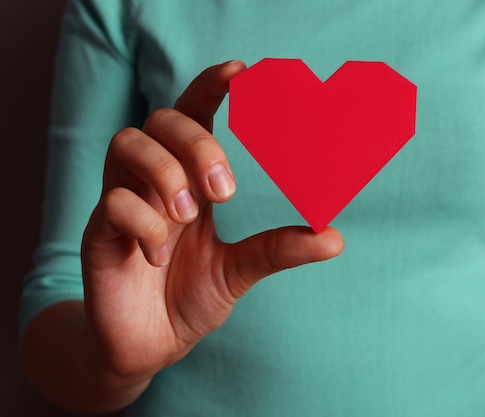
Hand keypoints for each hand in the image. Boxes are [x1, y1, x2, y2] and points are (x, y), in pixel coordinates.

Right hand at [81, 60, 343, 386]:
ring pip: (126, 143)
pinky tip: (159, 257)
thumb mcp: (240, 271)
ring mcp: (122, 203)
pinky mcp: (98, 234)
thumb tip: (335, 237)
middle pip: (161, 119)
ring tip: (190, 215)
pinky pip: (111, 202)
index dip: (210, 87)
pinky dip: (144, 224)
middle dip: (196, 143)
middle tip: (225, 190)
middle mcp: (152, 182)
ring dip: (166, 172)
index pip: (193, 115)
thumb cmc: (189, 298)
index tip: (240, 72)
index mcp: (188, 180)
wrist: (149, 345)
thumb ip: (278, 249)